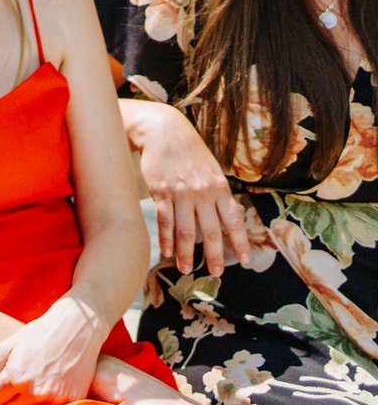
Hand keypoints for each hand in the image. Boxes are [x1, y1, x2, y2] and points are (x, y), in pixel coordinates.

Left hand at [0, 297, 105, 404]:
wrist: (76, 329)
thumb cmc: (37, 335)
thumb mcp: (6, 346)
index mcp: (15, 377)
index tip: (4, 377)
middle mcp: (35, 392)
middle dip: (9, 398)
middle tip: (17, 380)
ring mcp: (55, 398)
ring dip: (27, 402)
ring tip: (34, 380)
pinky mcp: (72, 400)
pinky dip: (46, 401)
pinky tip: (50, 383)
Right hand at [134, 103, 249, 275]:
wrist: (164, 132)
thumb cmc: (190, 152)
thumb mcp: (212, 171)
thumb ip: (220, 195)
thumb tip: (232, 217)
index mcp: (219, 188)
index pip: (233, 221)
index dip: (240, 242)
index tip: (243, 260)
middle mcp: (203, 193)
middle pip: (210, 231)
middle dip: (213, 256)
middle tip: (216, 273)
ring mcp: (181, 193)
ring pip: (185, 230)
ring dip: (185, 253)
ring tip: (186, 268)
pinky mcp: (161, 192)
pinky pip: (165, 220)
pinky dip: (166, 238)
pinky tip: (167, 251)